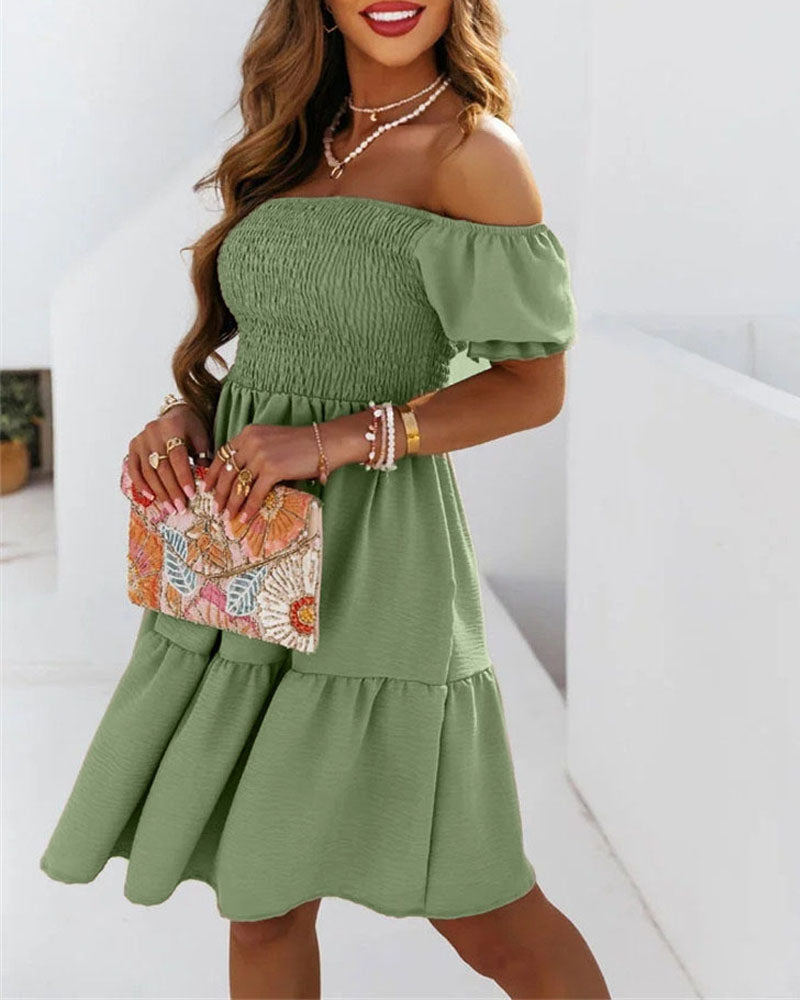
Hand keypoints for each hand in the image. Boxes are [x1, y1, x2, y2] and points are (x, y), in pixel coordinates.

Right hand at [127, 405, 211, 512]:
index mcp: (172, 428)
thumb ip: (203, 459)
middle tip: (180, 507)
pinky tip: (151, 497)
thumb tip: (205, 487)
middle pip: (161, 467)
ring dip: (159, 492)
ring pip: (148, 471)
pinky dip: (141, 484)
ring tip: (170, 508)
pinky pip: (134, 469)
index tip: (190, 495)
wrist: (176, 414)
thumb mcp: (202, 440)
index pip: (177, 456)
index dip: (183, 476)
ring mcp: (140, 440)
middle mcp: (153, 433)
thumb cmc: (192, 429)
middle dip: (172, 490)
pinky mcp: (133, 447)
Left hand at [203, 422, 324, 525]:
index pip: (223, 455)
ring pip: (239, 485)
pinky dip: (249, 508)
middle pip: (228, 472)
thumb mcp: (272, 441)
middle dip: (220, 493)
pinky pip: (255, 493)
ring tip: (228, 516)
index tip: (208, 488)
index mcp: (249, 433)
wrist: (325, 442)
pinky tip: (245, 518)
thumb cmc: (302, 444)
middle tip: (216, 507)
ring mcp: (261, 456)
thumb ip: (255, 453)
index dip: (214, 474)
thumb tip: (243, 478)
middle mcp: (251, 442)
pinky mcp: (273, 469)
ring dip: (232, 503)